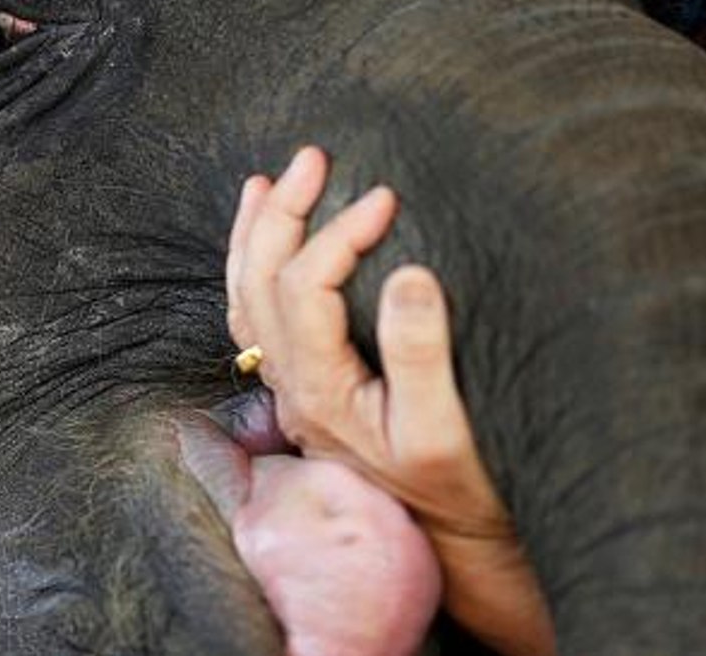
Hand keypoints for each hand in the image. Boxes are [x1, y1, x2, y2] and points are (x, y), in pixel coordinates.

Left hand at [227, 146, 554, 655]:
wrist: (453, 549)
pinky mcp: (308, 392)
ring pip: (246, 300)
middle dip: (282, 213)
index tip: (386, 197)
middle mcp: (293, 388)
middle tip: (316, 156)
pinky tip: (268, 242)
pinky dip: (256, 272)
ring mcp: (293, 390)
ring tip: (272, 180)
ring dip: (255, 235)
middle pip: (260, 283)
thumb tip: (410, 271)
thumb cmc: (458, 489)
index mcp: (321, 390)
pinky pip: (258, 321)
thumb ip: (421, 351)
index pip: (306, 288)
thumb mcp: (445, 426)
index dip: (339, 233)